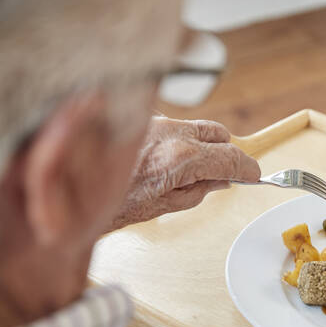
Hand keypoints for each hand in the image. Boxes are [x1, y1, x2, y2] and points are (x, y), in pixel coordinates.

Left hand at [111, 117, 259, 229]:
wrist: (72, 191)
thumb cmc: (113, 205)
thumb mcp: (166, 207)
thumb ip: (200, 190)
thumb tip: (221, 181)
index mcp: (182, 159)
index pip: (231, 157)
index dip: (247, 168)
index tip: (253, 175)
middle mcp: (171, 133)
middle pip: (219, 133)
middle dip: (226, 151)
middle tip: (223, 172)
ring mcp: (154, 122)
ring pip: (195, 126)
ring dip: (201, 144)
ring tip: (190, 169)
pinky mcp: (139, 119)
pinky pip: (169, 125)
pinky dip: (175, 139)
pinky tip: (161, 159)